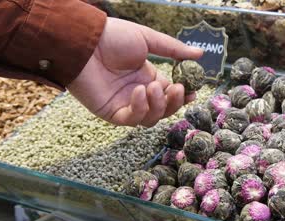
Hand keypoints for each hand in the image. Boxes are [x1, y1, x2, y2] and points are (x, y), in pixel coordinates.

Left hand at [68, 18, 202, 126]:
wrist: (84, 40)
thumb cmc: (113, 37)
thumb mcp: (148, 39)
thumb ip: (173, 50)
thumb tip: (200, 54)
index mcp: (148, 78)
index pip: (170, 94)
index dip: (182, 96)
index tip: (192, 92)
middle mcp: (139, 94)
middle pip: (164, 110)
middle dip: (173, 102)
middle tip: (176, 89)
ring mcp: (125, 105)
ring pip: (151, 119)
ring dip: (157, 105)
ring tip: (152, 86)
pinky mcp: (111, 113)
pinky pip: (132, 119)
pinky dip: (139, 108)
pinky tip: (139, 91)